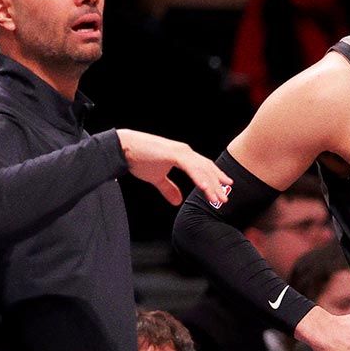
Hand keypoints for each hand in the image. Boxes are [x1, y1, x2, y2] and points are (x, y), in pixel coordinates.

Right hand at [116, 130, 231, 206]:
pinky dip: (200, 178)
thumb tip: (177, 201)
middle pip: (206, 169)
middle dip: (217, 183)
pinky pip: (191, 168)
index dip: (215, 177)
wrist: (123, 149)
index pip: (204, 167)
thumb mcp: (156, 178)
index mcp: (183, 156)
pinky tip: (206, 188)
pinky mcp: (174, 154)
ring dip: (211, 184)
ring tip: (218, 198)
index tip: (225, 186)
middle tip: (225, 197)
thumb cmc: (138, 159)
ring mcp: (181, 152)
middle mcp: (185, 152)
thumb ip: (168, 188)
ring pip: (202, 169)